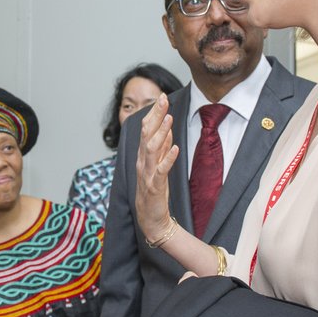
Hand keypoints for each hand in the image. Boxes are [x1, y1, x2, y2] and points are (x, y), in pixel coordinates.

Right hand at [135, 94, 178, 242]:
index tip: (161, 96)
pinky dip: (167, 158)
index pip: (146, 130)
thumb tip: (167, 130)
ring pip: (151, 149)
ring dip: (160, 133)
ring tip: (169, 118)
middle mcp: (142, 162)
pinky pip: (160, 170)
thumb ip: (162, 149)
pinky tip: (174, 147)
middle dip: (155, 116)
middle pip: (146, 134)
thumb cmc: (155, 193)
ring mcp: (147, 174)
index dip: (154, 113)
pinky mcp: (154, 187)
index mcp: (143, 156)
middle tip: (163, 98)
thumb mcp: (159, 166)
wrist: (151, 219)